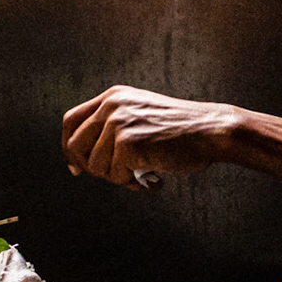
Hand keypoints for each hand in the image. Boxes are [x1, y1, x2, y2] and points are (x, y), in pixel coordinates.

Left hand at [61, 85, 239, 187]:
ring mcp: (118, 123)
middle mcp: (112, 106)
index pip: (72, 121)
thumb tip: (87, 161)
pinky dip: (134, 184)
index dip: (70, 147)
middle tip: (118, 177)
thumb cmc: (184, 131)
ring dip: (119, 178)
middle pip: (75, 146)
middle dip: (92, 169)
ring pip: (96, 167)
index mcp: (113, 97)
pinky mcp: (127, 143)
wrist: (211, 131)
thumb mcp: (143, 115)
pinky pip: (116, 176)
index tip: (76, 167)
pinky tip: (154, 180)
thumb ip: (117, 127)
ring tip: (144, 176)